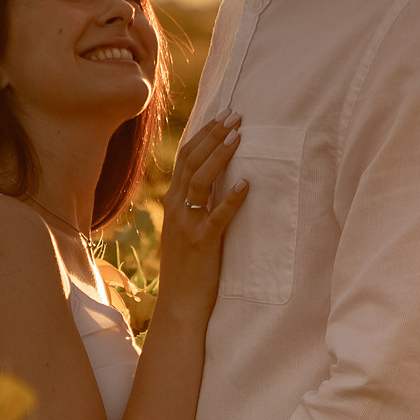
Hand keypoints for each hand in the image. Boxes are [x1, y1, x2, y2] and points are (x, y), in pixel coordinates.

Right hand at [156, 112, 247, 327]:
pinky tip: (245, 184)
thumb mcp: (189, 229)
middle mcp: (176, 208)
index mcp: (174, 202)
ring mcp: (187, 225)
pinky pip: (216, 216)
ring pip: (200, 180)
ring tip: (239, 136)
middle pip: (192, 160)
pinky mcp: (201, 243)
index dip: (204, 134)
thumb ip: (198, 205)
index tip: (224, 116)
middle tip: (236, 116)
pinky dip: (231, 199)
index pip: (186, 157)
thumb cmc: (190, 268)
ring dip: (220, 155)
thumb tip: (220, 181)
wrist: (179, 304)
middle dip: (214, 135)